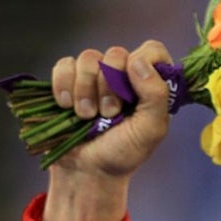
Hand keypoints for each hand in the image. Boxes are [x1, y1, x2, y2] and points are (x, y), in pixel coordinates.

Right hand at [43, 40, 173, 220]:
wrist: (87, 170)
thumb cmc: (124, 152)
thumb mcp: (151, 130)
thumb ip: (156, 95)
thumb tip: (137, 61)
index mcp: (147, 85)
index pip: (153, 51)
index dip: (144, 62)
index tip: (135, 88)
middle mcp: (122, 76)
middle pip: (116, 53)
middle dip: (111, 86)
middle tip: (110, 113)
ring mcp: (93, 77)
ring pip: (88, 58)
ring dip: (87, 89)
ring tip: (87, 116)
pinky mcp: (67, 80)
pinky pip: (64, 65)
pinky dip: (64, 85)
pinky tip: (67, 106)